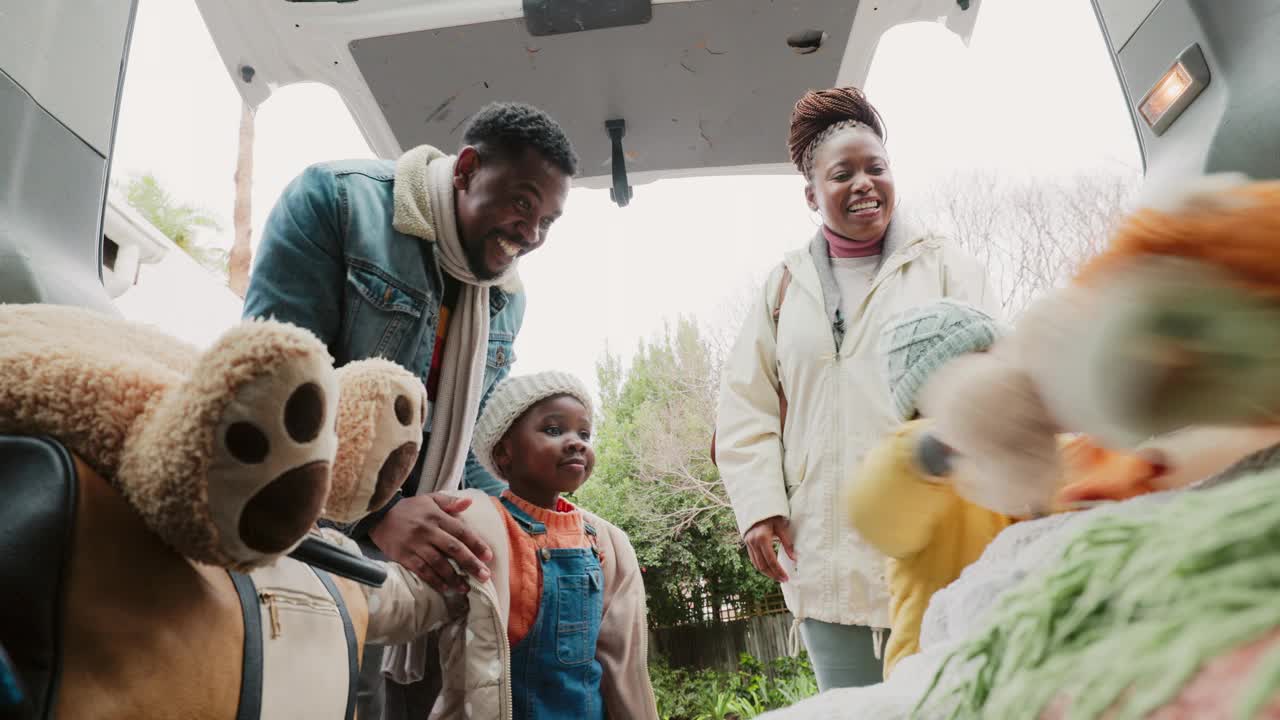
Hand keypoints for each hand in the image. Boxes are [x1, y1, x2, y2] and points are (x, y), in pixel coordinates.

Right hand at [369, 493, 493, 593]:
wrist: (378, 515)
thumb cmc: (409, 509)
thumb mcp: (430, 499)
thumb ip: (450, 502)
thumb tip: (469, 502)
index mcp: (437, 516)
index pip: (461, 531)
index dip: (476, 544)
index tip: (489, 557)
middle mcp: (427, 531)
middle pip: (453, 549)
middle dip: (471, 563)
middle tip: (484, 577)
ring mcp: (415, 545)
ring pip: (438, 563)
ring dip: (454, 577)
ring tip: (466, 587)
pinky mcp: (404, 556)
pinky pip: (422, 571)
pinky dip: (435, 581)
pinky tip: (445, 589)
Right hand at [743, 515, 795, 582]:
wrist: (757, 505)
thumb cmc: (771, 514)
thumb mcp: (781, 526)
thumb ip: (787, 543)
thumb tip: (795, 559)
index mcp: (762, 538)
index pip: (771, 560)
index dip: (778, 571)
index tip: (786, 578)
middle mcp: (753, 542)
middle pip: (762, 566)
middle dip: (773, 575)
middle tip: (783, 579)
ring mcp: (748, 543)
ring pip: (756, 564)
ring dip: (766, 572)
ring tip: (777, 576)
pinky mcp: (747, 543)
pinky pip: (753, 559)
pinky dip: (761, 566)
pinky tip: (769, 569)